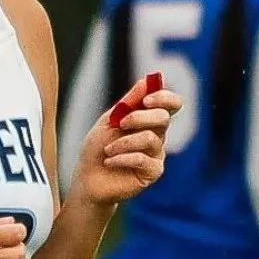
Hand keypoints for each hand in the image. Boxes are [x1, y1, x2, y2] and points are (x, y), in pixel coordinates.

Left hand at [73, 73, 181, 206]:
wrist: (88, 178)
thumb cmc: (97, 148)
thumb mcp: (108, 122)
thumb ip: (128, 103)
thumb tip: (145, 81)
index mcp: (148, 120)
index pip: (171, 104)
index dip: (164, 98)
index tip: (147, 99)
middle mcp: (157, 135)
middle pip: (163, 118)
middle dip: (139, 117)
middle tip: (120, 123)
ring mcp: (157, 154)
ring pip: (150, 139)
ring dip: (123, 142)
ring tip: (107, 150)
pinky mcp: (153, 172)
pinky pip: (143, 159)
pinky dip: (122, 158)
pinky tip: (109, 162)